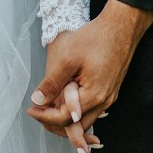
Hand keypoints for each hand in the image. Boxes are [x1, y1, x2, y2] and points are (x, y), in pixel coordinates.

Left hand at [35, 34, 104, 152]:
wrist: (122, 26)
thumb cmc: (96, 38)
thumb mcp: (68, 59)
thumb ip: (52, 82)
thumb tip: (37, 100)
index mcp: (94, 96)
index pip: (65, 119)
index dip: (45, 116)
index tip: (30, 110)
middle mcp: (104, 101)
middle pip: (77, 126)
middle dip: (55, 122)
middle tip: (38, 112)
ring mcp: (110, 96)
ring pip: (86, 118)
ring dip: (66, 117)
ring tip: (49, 107)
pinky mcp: (111, 89)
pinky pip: (93, 108)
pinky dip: (78, 109)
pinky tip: (67, 100)